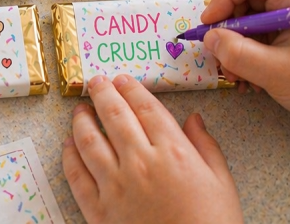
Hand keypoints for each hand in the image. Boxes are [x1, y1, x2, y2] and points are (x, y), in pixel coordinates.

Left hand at [62, 74, 242, 223]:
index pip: (146, 108)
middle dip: (102, 93)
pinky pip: (76, 175)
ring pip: (88, 140)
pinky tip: (67, 145)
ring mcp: (115, 185)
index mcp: (173, 153)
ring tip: (79, 109)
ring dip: (80, 120)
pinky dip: (69, 156)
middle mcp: (140, 162)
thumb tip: (193, 117)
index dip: (131, 89)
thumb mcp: (222, 185)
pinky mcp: (98, 209)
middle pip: (114, 116)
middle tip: (95, 82)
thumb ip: (206, 147)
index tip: (122, 79)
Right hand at [201, 0, 289, 116]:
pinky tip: (251, 77)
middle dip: (229, 27)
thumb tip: (208, 39)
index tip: (211, 26)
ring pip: (253, 16)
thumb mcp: (275, 72)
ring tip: (237, 74)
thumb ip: (236, 53)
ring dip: (237, 44)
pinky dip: (251, 52)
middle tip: (220, 55)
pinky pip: (265, 32)